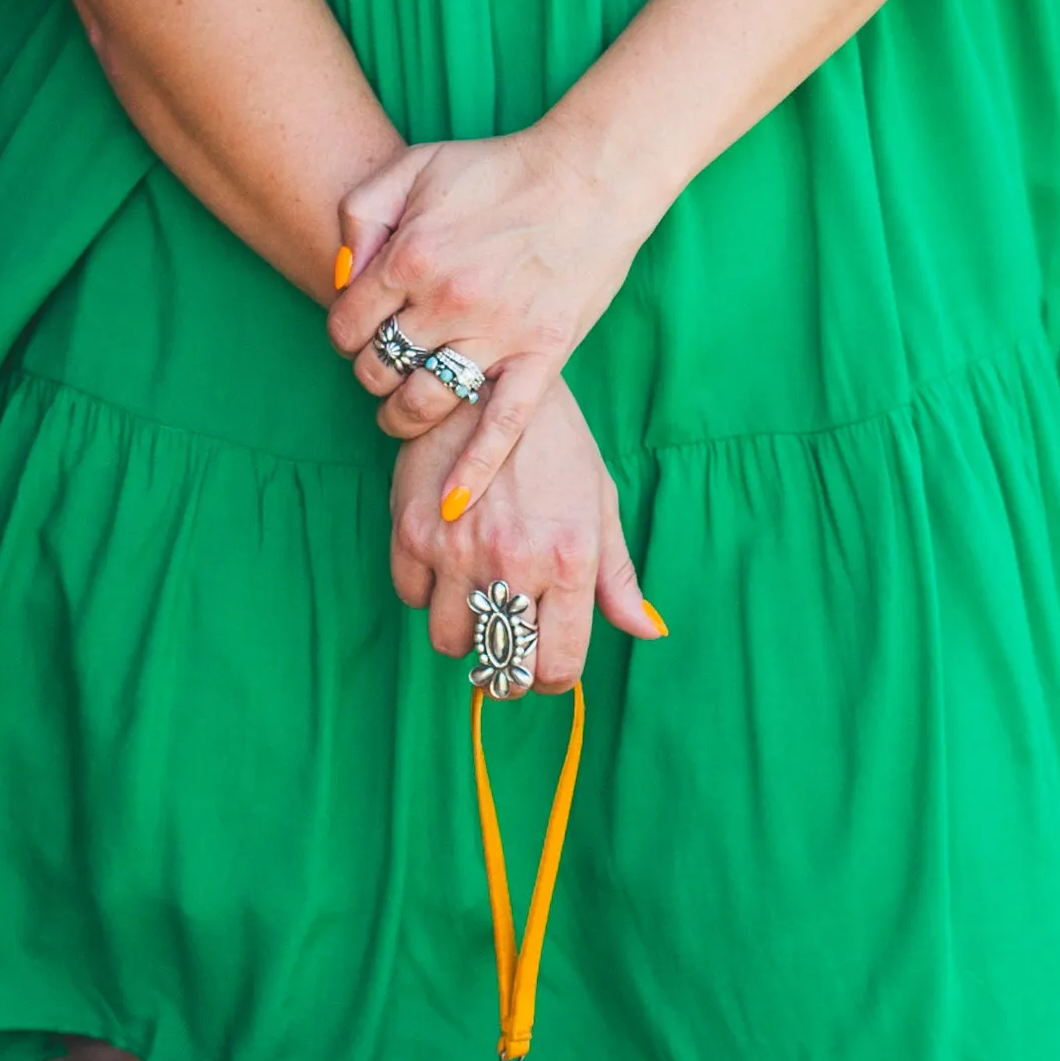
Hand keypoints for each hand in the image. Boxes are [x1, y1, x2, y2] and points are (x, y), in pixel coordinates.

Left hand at [327, 126, 646, 495]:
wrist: (590, 176)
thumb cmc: (499, 168)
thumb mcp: (415, 166)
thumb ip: (361, 213)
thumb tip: (339, 276)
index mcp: (410, 255)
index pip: (346, 326)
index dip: (345, 335)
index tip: (360, 333)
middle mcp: (447, 301)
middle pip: (378, 368)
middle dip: (371, 373)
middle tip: (384, 365)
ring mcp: (496, 334)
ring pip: (424, 403)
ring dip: (400, 418)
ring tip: (401, 412)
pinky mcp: (541, 357)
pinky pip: (503, 425)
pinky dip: (474, 469)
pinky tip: (452, 504)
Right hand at [391, 373, 660, 693]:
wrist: (488, 382)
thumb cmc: (555, 444)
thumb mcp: (598, 503)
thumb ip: (618, 577)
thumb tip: (647, 631)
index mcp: (570, 560)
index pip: (557, 665)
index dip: (552, 678)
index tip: (546, 666)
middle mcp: (514, 562)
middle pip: (502, 668)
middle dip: (507, 670)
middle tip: (508, 649)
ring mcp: (457, 550)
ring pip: (449, 640)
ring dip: (464, 632)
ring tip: (477, 600)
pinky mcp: (411, 532)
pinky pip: (412, 598)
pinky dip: (428, 593)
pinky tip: (446, 565)